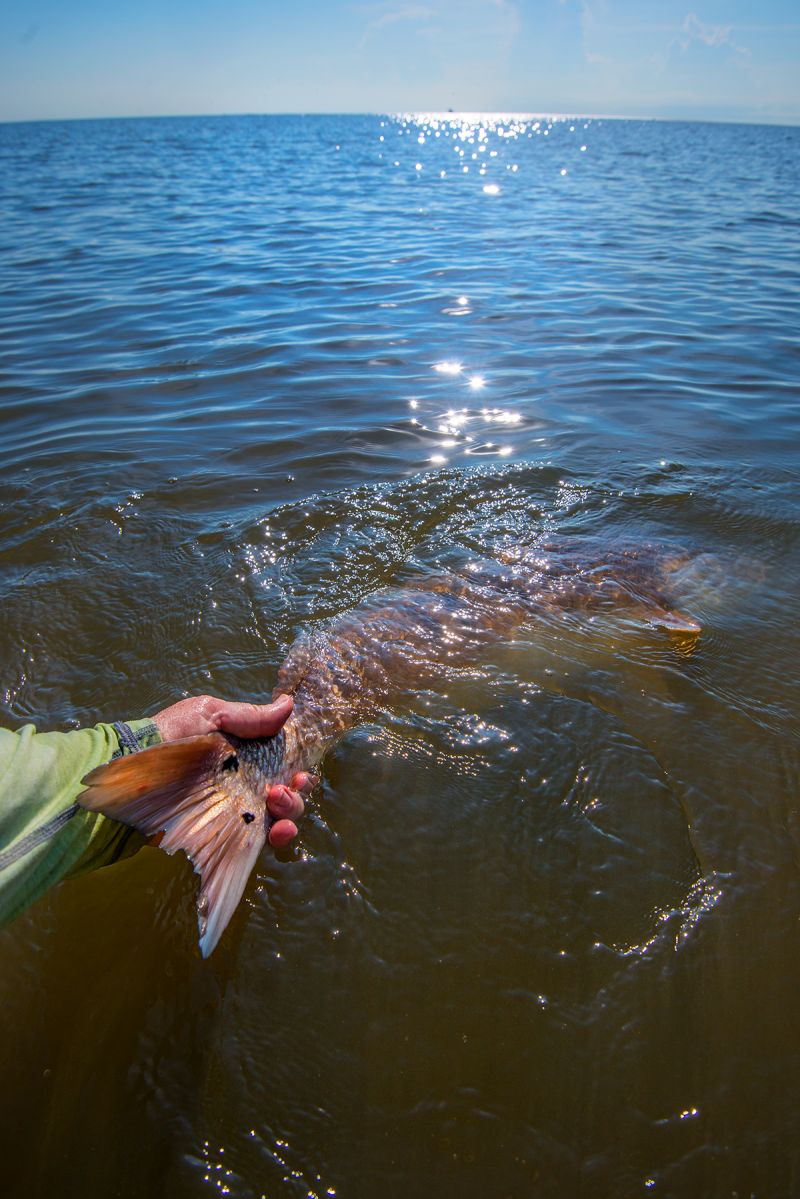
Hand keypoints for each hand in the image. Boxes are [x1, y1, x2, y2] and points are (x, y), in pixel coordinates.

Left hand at [151, 694, 311, 846]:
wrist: (132, 768)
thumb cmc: (169, 736)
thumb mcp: (209, 714)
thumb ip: (249, 717)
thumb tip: (289, 705)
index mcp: (244, 753)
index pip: (282, 762)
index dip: (298, 766)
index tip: (300, 769)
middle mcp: (243, 782)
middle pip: (287, 791)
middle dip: (296, 791)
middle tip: (282, 789)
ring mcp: (234, 808)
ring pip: (278, 815)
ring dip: (290, 810)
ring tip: (276, 802)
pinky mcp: (222, 832)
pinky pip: (257, 838)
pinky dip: (276, 836)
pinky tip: (276, 831)